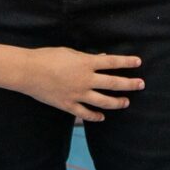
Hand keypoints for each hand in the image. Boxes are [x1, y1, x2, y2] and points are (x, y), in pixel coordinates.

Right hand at [19, 49, 144, 121]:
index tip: (138, 62)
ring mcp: (78, 94)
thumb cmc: (47, 57)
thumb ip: (87, 58)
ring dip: (117, 102)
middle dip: (129, 84)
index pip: (112, 62)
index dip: (126, 62)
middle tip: (141, 84)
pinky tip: (102, 117)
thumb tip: (103, 58)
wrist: (28, 71)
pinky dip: (95, 116)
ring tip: (126, 102)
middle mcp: (85, 79)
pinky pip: (85, 113)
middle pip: (113, 83)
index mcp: (86, 63)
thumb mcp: (69, 53)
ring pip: (103, 101)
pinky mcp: (68, 105)